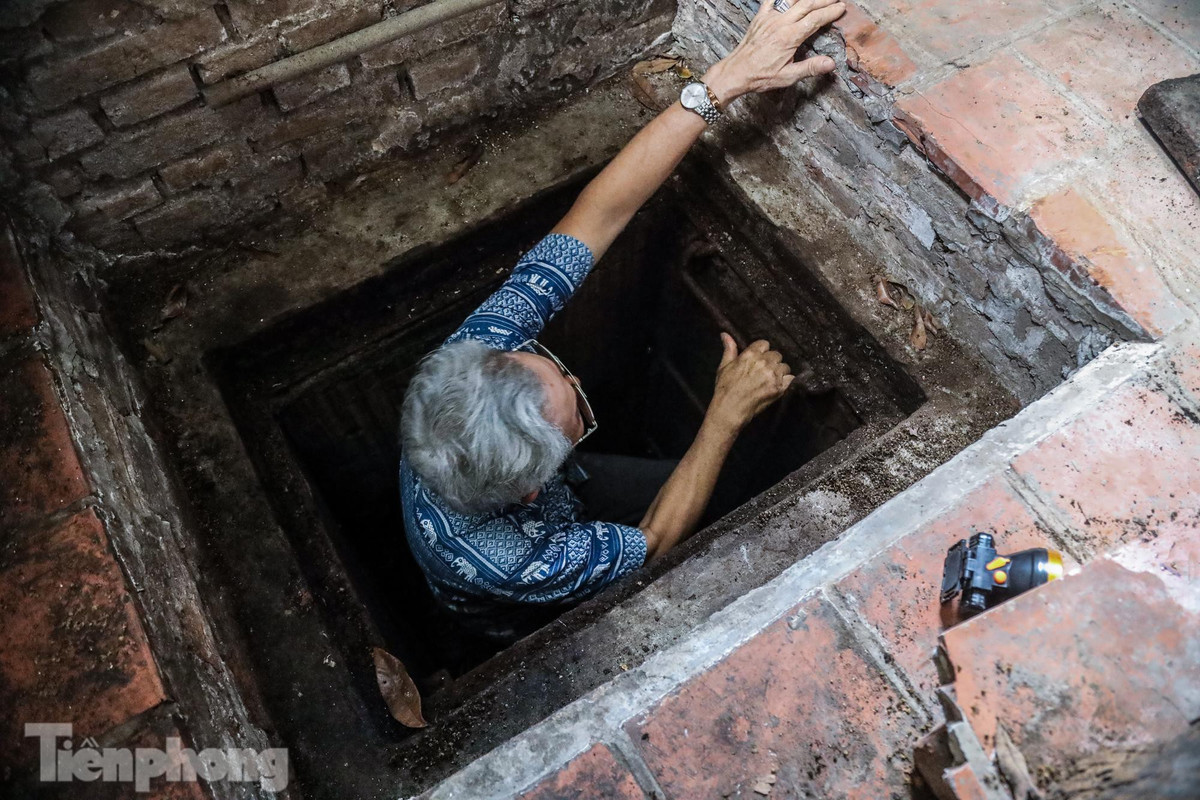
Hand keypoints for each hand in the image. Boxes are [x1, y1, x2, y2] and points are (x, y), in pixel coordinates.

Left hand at [703, 0, 845, 104]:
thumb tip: (831, 63)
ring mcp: (769, 18)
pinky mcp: (760, 17)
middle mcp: (780, 23)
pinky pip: (772, 0)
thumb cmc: (760, 76)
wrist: (736, 72)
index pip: (816, 19)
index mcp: (790, 37)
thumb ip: (810, 68)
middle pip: (807, 4)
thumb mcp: (787, 77)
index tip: (841, 8)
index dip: (830, 12)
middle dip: (824, 0)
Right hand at [708, 333, 793, 432]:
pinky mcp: (779, 388)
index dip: (762, 352)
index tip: (758, 359)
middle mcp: (764, 363)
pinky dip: (786, 381)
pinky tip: (777, 386)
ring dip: (779, 372)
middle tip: (763, 372)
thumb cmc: (725, 389)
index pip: (765, 344)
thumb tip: (725, 334)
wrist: (730, 410)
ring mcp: (773, 375)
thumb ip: (729, 349)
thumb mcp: (724, 367)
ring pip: (784, 366)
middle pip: (776, 355)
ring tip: (769, 380)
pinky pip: (790, 378)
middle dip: (771, 362)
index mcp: (750, 355)